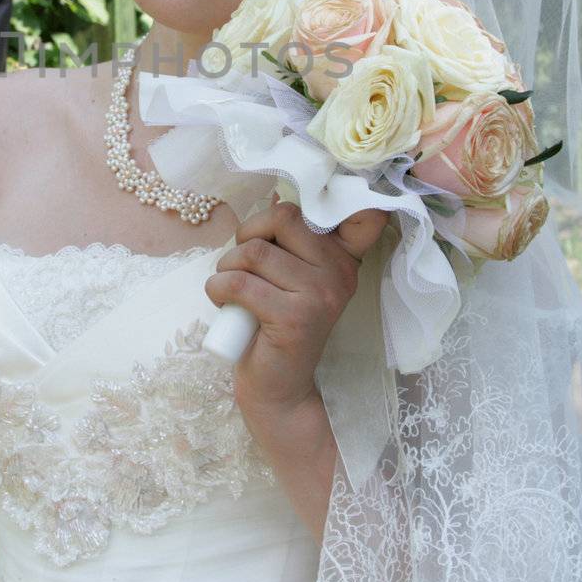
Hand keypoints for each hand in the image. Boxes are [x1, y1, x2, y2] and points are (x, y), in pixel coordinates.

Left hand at [204, 203, 387, 420]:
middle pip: (283, 217)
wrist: (278, 388)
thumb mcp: (288, 277)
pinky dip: (218, 288)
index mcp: (342, 257)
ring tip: (230, 288)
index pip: (363, 213)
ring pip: (255, 251)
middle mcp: (340, 272)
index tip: (317, 198)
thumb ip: (289, 240)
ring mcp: (322, 295)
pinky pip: (240, 282)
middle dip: (248, 235)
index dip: (344, 193)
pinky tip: (223, 302)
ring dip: (227, 267)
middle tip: (242, 263)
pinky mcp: (296, 318)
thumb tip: (276, 196)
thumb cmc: (273, 324)